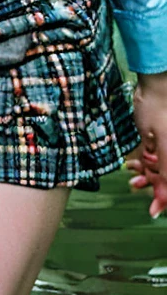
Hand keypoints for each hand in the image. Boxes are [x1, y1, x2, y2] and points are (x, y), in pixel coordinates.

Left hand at [127, 73, 166, 218]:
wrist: (156, 83)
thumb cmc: (158, 109)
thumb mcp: (159, 142)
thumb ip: (163, 172)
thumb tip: (163, 197)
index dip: (165, 199)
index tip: (154, 211)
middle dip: (154, 184)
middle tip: (134, 185)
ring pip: (161, 168)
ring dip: (147, 174)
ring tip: (131, 174)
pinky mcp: (162, 139)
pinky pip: (157, 156)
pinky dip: (146, 161)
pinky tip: (133, 164)